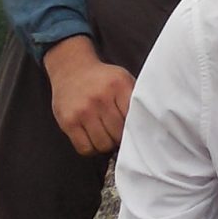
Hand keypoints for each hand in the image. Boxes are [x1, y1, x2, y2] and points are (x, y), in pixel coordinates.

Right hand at [44, 37, 134, 155]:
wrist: (71, 69)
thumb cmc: (101, 79)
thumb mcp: (123, 80)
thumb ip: (135, 99)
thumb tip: (149, 125)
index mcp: (119, 85)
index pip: (134, 119)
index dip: (135, 128)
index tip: (134, 130)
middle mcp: (100, 98)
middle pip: (118, 134)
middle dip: (120, 137)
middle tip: (117, 132)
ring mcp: (83, 110)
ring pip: (102, 144)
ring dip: (106, 144)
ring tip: (105, 135)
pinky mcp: (68, 121)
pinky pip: (85, 148)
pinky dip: (91, 149)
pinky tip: (92, 138)